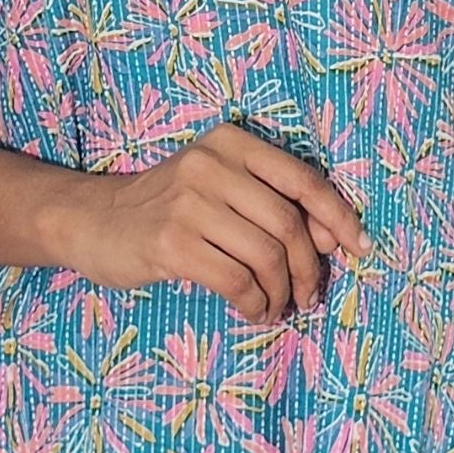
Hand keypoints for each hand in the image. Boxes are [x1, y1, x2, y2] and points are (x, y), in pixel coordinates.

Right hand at [60, 122, 372, 325]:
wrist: (92, 219)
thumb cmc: (168, 207)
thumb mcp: (218, 185)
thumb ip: (269, 201)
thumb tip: (332, 240)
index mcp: (231, 142)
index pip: (304, 179)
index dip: (339, 218)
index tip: (361, 249)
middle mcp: (212, 164)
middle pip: (289, 224)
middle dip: (310, 269)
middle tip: (310, 296)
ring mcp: (189, 202)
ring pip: (266, 256)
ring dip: (282, 292)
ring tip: (277, 307)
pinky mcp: (171, 243)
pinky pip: (236, 281)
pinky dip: (255, 303)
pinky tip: (253, 310)